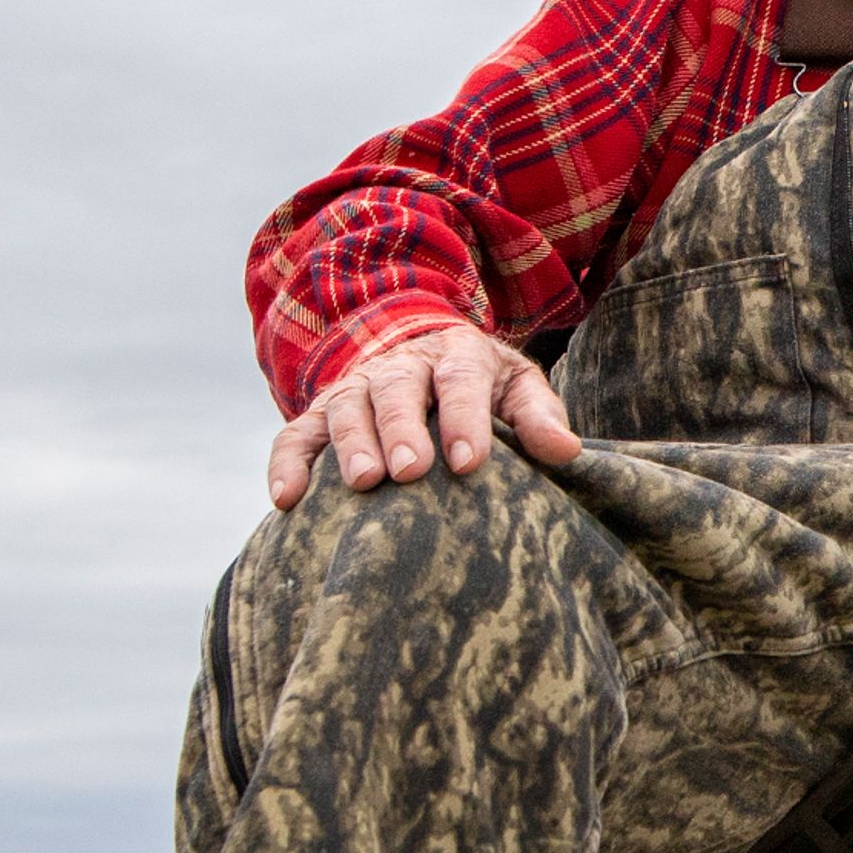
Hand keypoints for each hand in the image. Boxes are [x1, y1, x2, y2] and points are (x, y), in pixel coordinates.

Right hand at [266, 325, 580, 509]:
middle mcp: (401, 365)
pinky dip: (287, 463)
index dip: (464, 419)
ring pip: (344, 409)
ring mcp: (356, 387)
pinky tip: (286, 500)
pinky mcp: (320, 414)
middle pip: (395, 390)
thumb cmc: (483, 385)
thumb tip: (566, 450)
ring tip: (363, 484)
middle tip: (410, 471)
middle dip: (401, 429)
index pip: (460, 381)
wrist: (423, 353)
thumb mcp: (517, 387)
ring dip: (350, 445)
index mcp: (457, 355)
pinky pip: (296, 434)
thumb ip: (540, 415)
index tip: (469, 462)